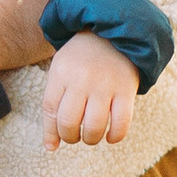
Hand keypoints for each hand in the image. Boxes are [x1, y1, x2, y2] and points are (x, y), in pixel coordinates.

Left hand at [43, 31, 137, 151]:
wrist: (114, 30)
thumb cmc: (82, 58)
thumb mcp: (62, 69)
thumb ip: (54, 103)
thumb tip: (51, 146)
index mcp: (61, 72)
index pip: (50, 110)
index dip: (51, 132)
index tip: (54, 144)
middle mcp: (81, 79)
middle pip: (69, 122)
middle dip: (70, 138)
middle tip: (74, 137)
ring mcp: (105, 84)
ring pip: (94, 126)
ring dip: (91, 139)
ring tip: (91, 136)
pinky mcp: (126, 89)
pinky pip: (121, 122)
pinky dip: (115, 136)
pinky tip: (110, 136)